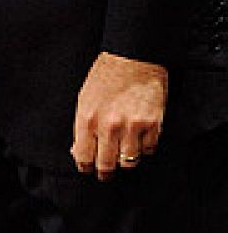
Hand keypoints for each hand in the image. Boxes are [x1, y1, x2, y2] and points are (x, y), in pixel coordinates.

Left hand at [70, 51, 167, 180]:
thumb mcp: (84, 99)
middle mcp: (109, 126)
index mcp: (87, 119)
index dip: (85, 166)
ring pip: (129, 162)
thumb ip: (81, 126)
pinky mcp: (153, 125)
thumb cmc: (105, 77)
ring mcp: (133, 127)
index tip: (87, 169)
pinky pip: (148, 151)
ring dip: (125, 160)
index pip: (83, 156)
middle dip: (104, 172)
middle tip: (105, 175)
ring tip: (122, 154)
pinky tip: (139, 139)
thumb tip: (78, 151)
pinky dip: (143, 149)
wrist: (133, 58)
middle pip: (106, 165)